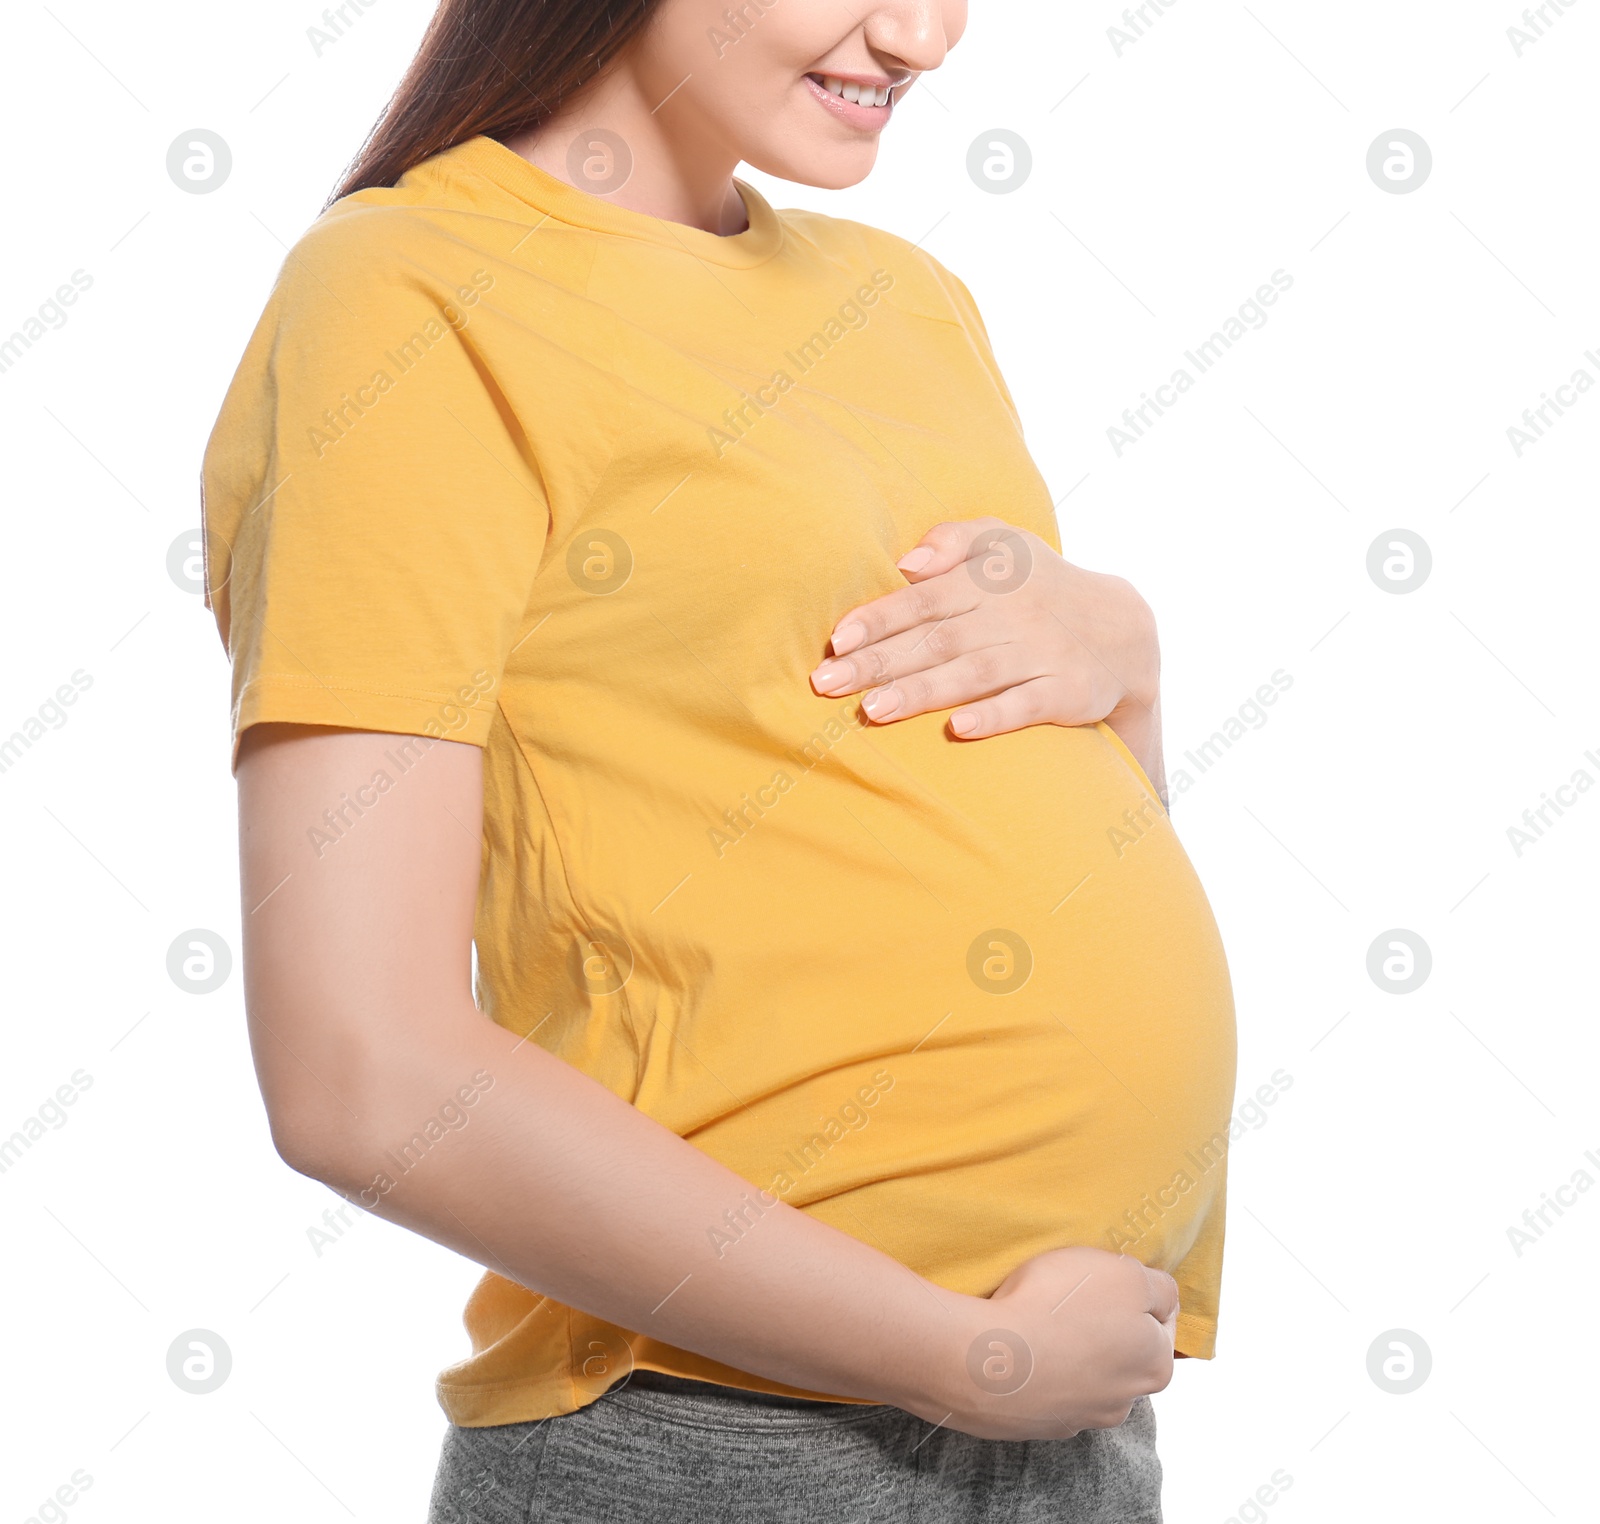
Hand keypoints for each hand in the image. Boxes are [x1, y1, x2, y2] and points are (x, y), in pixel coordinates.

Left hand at [810, 517, 1159, 753]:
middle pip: (937, 640)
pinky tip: (958, 729)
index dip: (879, 619)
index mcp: (987, 581)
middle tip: (826, 683)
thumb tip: (907, 560)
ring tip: (872, 710)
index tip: (836, 640)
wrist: (1123, 632)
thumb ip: (955, 539)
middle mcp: (1011, 616)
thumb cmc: (1038, 587)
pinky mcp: (1066, 693)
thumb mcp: (1006, 544)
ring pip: (972, 674)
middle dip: (879, 662)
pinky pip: (1026, 705)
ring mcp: (1040, 655)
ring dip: (921, 692)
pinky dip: (994, 717)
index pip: (923, 599)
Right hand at [910, 1245, 1178, 1441]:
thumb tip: (1164, 1298)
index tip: (1103, 1278)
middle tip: (1070, 1296)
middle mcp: (1125, 1401)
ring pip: (1085, 1374)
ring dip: (1071, 1352)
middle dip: (1104, 1326)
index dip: (1134, 1292)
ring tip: (1038, 1321)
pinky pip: (1048, 1389)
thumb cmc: (1059, 1306)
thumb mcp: (1125, 1273)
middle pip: (1123, 1351)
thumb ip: (1159, 1286)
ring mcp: (1079, 1417)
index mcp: (1155, 1365)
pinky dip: (1039, 1370)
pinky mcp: (1038, 1424)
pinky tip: (1019, 1348)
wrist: (986, 1359)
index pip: (1161, 1321)